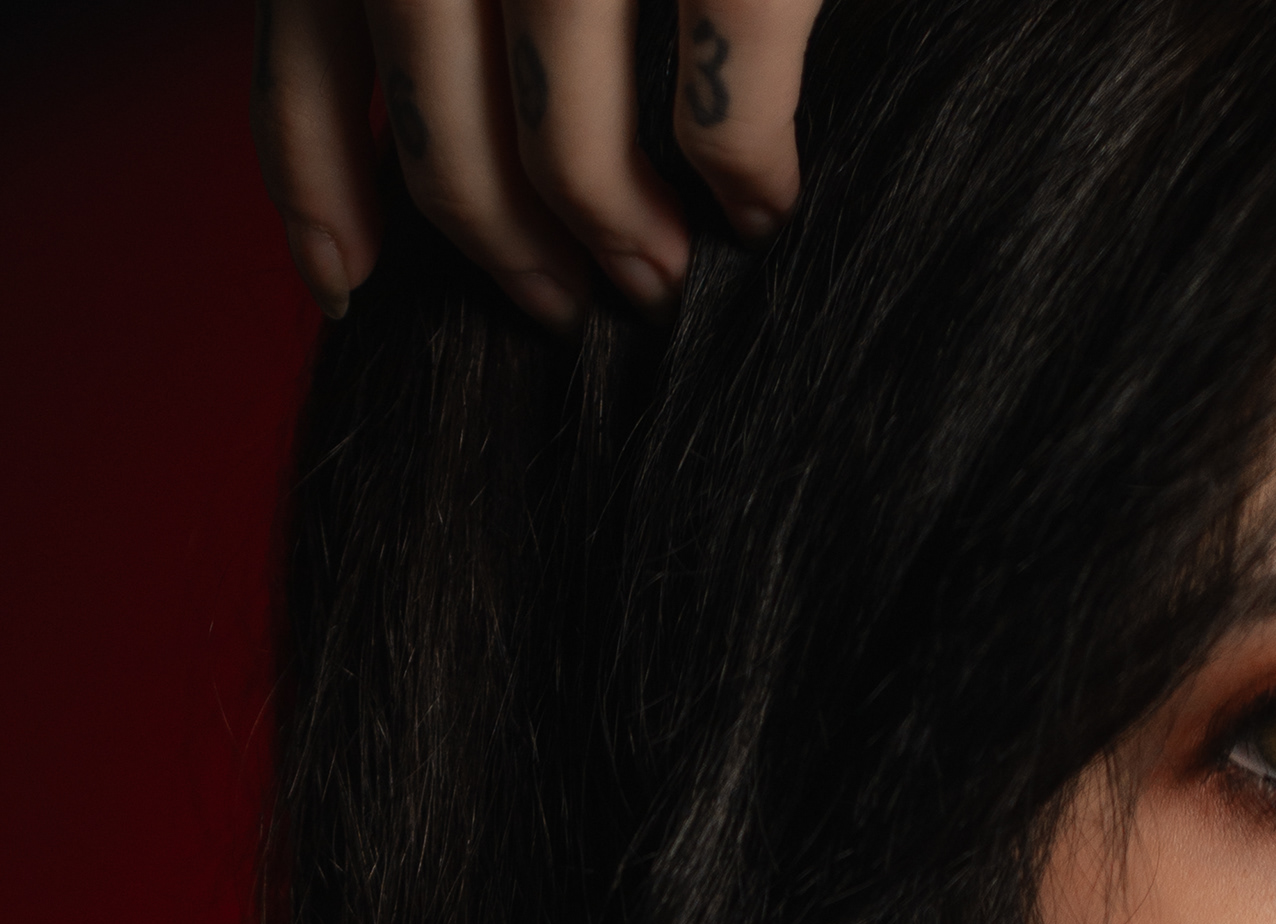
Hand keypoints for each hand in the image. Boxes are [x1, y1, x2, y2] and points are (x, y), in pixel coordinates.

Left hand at [252, 0, 825, 324]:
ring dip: (620, 245)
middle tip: (563, 305)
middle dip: (501, 248)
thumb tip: (420, 115)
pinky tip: (764, 205)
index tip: (350, 288)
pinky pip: (720, 115)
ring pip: (570, 152)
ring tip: (666, 278)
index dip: (314, 196)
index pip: (308, 64)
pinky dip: (743, 181)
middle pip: (442, 136)